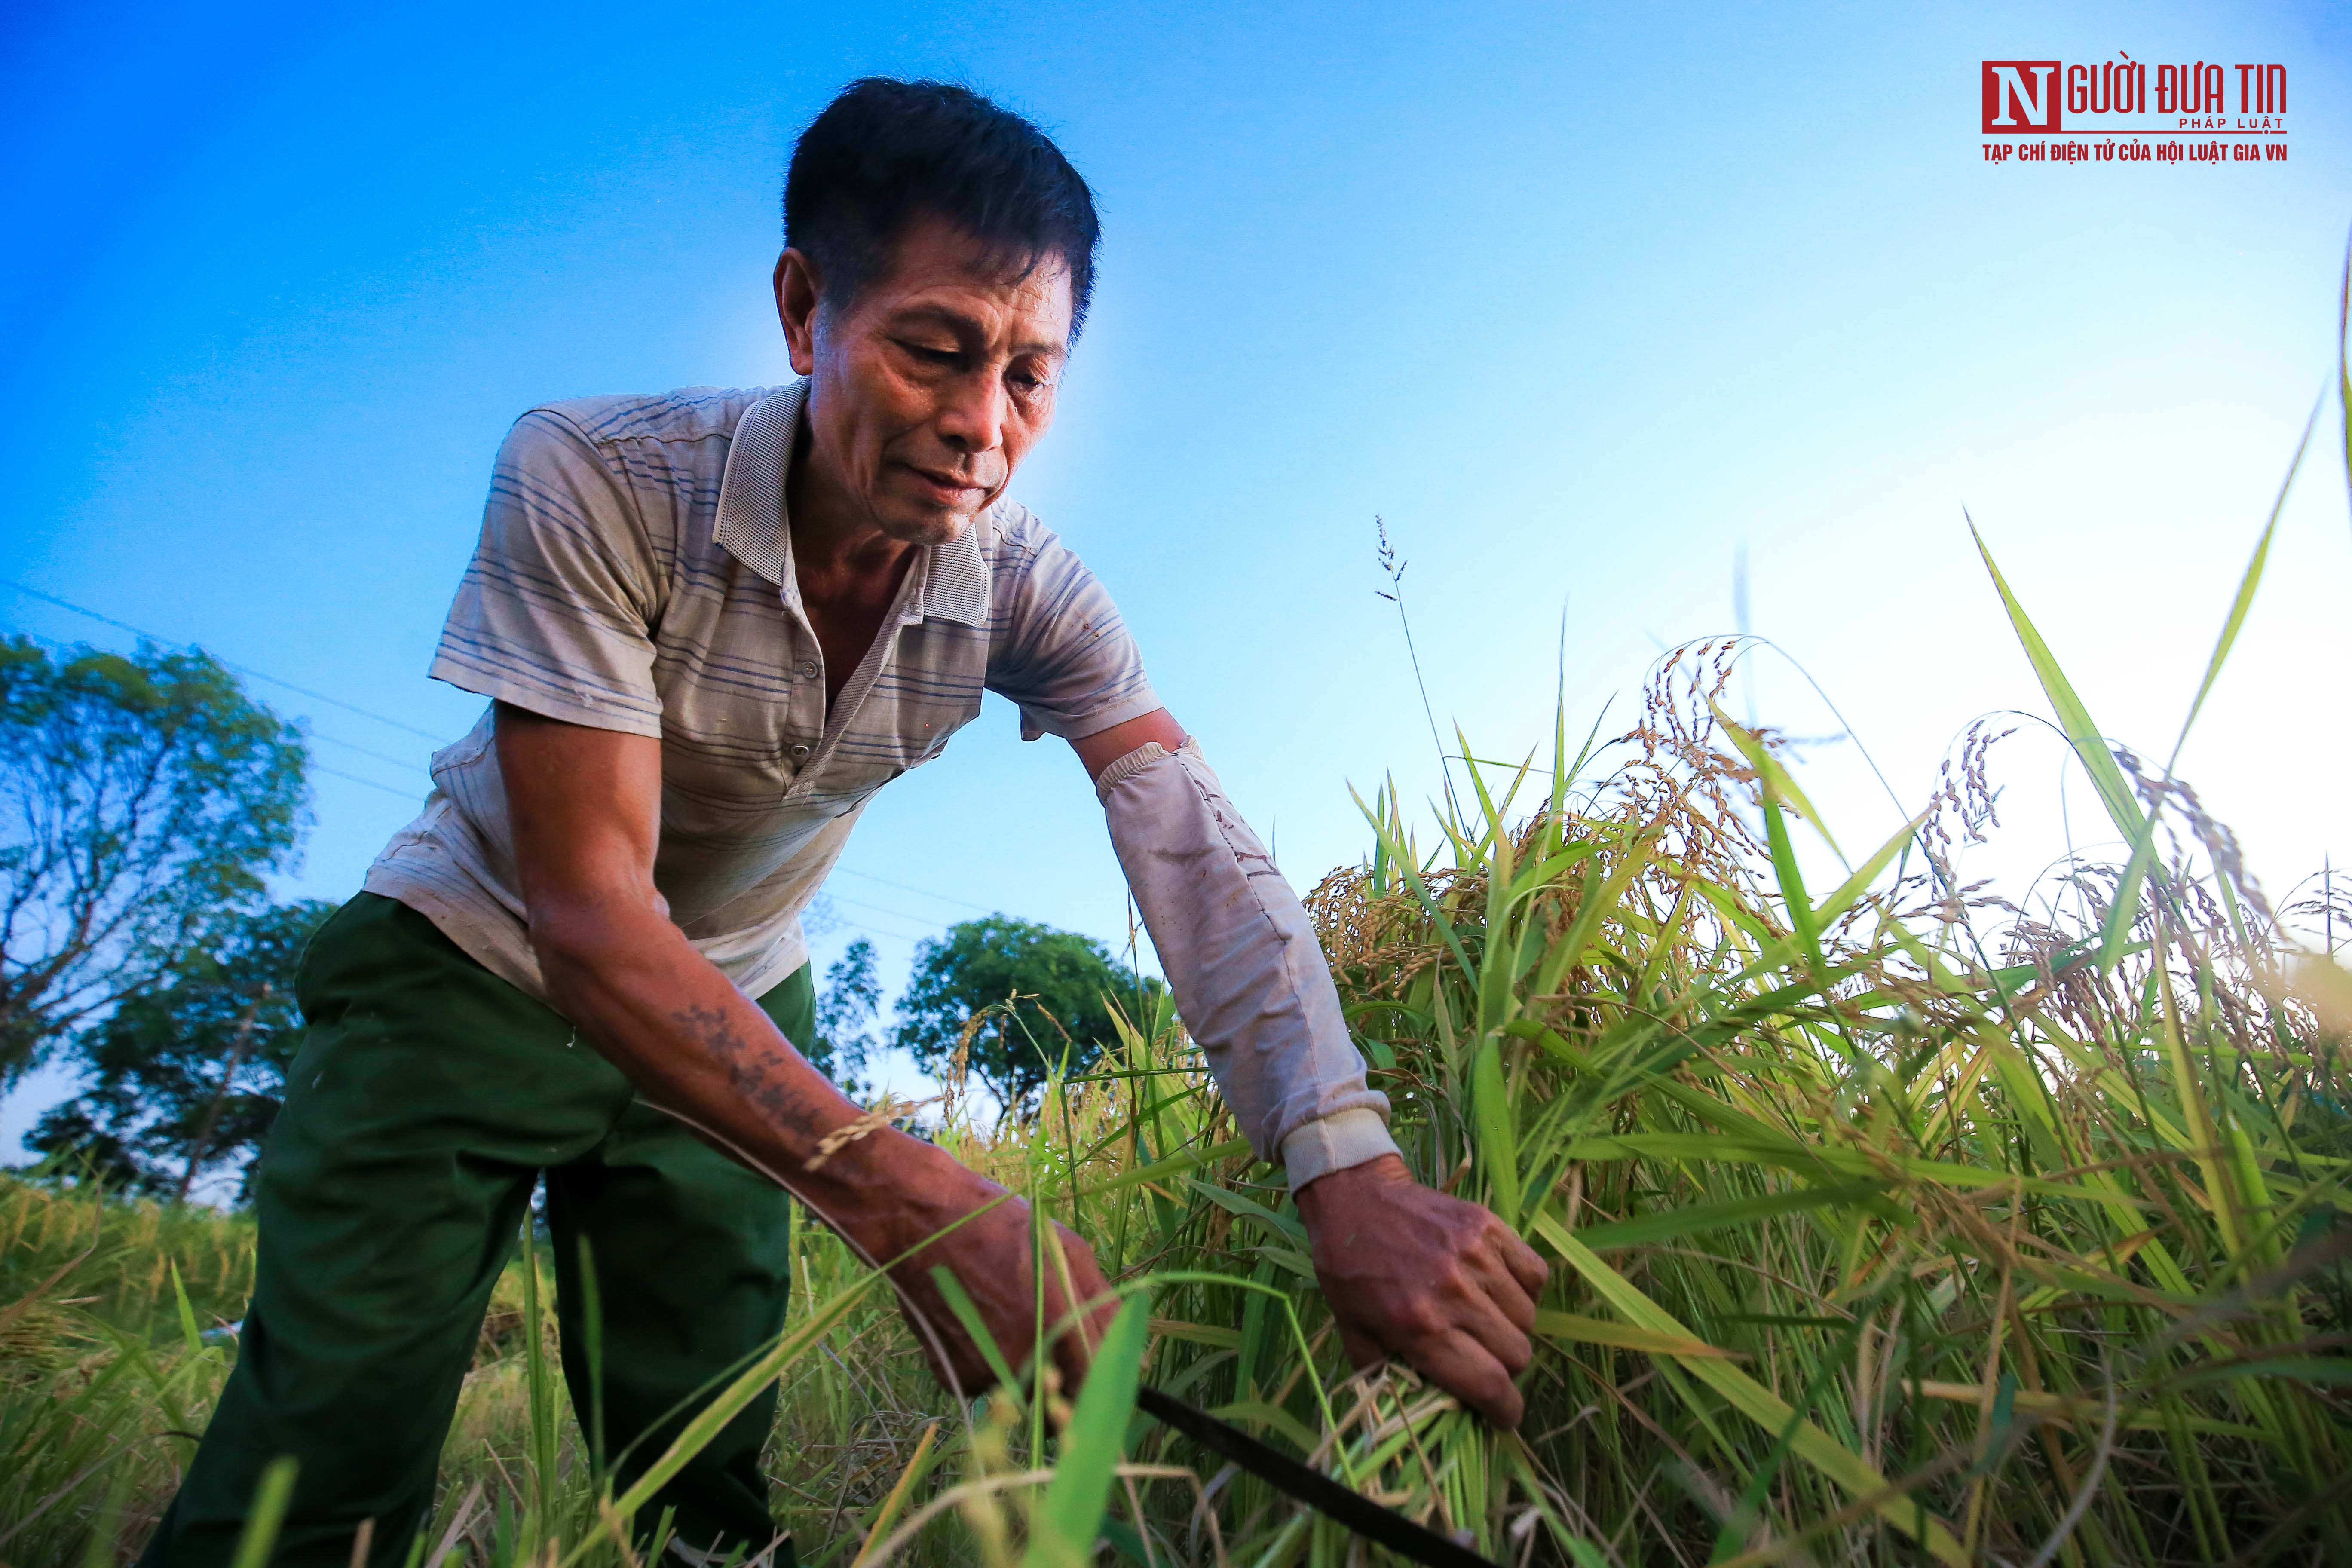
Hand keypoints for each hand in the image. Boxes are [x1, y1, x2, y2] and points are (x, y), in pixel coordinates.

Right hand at [867, 1149, 1121, 1406]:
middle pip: (1062, 1395)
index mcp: (1059, 1321)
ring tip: (1002, 1315)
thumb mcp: (1068, 1253)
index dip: (1104, 1392)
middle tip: (1043, 1336)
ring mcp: (988, 1370)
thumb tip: (1137, 1360)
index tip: (1104, 1390)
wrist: (923, 1223)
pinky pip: (986, 1385)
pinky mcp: (956, 1377)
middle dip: (1062, 1378)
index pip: (1097, 1384)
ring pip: (1023, 1390)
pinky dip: (986, 1363)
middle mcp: (1025, 1355)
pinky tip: (975, 1322)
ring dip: (1023, 1367)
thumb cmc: (1003, 1228)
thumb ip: (1105, 1308)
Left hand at [1293, 1153, 1549, 1426]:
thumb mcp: (1356, 1335)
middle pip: (1516, 1354)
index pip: (1489, 1384)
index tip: (1504, 1413)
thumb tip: (1432, 1414)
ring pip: (1528, 1317)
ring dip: (1513, 1328)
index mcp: (1418, 1327)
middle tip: (1486, 1359)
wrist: (1354, 1199)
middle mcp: (1452, 1293)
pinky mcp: (1488, 1226)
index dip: (1505, 1409)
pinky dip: (1525, 1289)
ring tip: (1488, 1320)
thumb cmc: (1351, 1273)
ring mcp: (1474, 1256)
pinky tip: (1500, 1289)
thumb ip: (1392, 1377)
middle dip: (1505, 1368)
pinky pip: (1534, 1274)